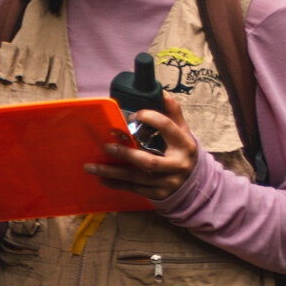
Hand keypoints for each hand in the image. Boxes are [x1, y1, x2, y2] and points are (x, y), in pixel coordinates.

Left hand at [85, 89, 199, 201]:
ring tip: (91, 166)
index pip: (167, 127)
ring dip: (113, 172)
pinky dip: (117, 184)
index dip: (150, 118)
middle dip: (126, 154)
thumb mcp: (183, 132)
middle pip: (149, 162)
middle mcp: (177, 165)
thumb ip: (172, 113)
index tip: (134, 115)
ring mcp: (167, 182)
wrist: (195, 183)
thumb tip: (159, 92)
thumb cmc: (182, 151)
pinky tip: (101, 179)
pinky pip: (134, 188)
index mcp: (184, 144)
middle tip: (107, 146)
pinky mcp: (158, 194)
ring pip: (136, 178)